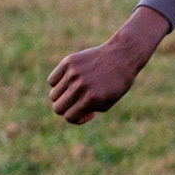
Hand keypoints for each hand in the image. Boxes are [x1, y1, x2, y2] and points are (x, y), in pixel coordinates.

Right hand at [47, 10, 166, 124]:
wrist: (122, 56)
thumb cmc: (117, 82)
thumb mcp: (108, 102)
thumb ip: (88, 111)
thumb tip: (70, 113)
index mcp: (92, 99)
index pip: (69, 117)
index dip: (76, 118)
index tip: (86, 112)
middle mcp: (81, 86)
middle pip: (58, 108)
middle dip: (67, 109)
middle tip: (78, 102)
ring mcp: (73, 73)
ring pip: (53, 95)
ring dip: (62, 96)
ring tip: (76, 91)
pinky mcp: (68, 62)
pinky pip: (52, 80)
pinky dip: (58, 83)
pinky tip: (70, 81)